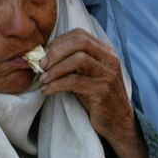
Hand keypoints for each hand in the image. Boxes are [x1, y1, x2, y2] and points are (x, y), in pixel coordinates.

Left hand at [39, 29, 148, 157]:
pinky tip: (47, 90)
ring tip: (43, 79)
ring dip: (56, 68)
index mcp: (105, 51)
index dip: (58, 42)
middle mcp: (109, 58)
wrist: (117, 123)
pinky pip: (75, 81)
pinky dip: (57, 84)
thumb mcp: (86, 76)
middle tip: (40, 65)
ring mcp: (108, 73)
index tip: (44, 55)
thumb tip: (44, 57)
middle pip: (79, 42)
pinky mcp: (103, 90)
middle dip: (55, 52)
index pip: (79, 35)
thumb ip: (72, 63)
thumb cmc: (97, 99)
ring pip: (78, 59)